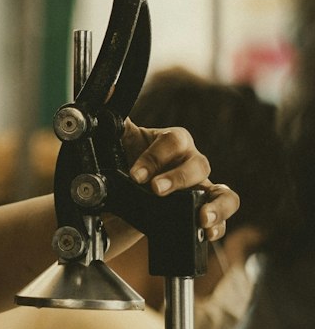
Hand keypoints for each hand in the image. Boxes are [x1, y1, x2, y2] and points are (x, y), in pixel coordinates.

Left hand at [120, 122, 239, 243]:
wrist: (127, 187)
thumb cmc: (128, 157)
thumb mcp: (121, 139)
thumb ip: (115, 121)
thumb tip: (107, 95)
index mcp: (174, 140)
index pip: (173, 141)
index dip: (156, 157)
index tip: (135, 174)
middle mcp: (192, 162)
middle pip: (199, 165)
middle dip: (177, 179)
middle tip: (155, 190)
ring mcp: (201, 187)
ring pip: (222, 192)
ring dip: (216, 205)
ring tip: (201, 218)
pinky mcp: (203, 209)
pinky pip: (220, 218)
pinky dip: (219, 226)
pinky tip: (208, 233)